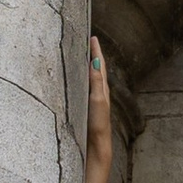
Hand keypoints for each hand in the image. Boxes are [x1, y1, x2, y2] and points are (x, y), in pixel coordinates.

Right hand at [86, 37, 114, 173]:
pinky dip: (84, 79)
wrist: (97, 145)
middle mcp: (100, 92)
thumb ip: (95, 81)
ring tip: (84, 56)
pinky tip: (80, 82)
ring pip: (92, 78)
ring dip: (89, 66)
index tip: (93, 37)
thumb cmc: (98, 124)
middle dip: (93, 55)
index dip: (96, 51)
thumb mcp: (97, 100)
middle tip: (89, 42)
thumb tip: (95, 62)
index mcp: (103, 88)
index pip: (99, 64)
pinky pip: (86, 88)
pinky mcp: (88, 108)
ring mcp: (94, 100)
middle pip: (97, 69)